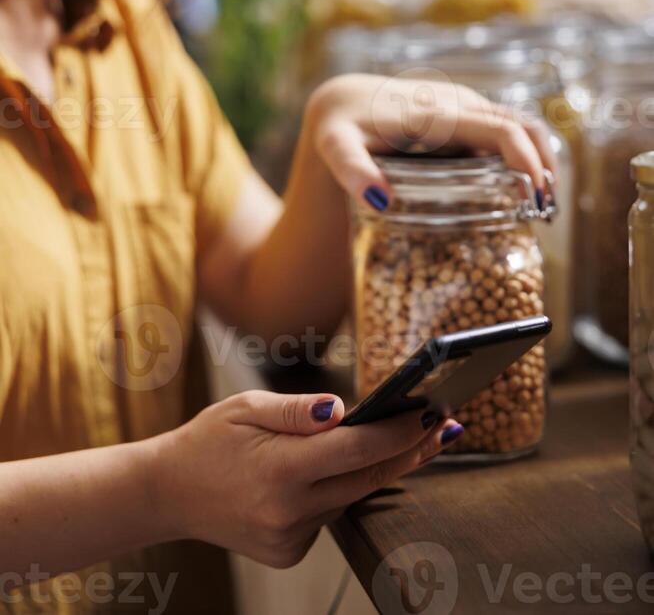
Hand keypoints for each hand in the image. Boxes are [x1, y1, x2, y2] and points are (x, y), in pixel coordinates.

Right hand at [150, 390, 462, 567]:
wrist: (168, 492)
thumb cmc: (208, 439)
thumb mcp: (246, 407)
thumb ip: (298, 411)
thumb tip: (345, 410)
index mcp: (279, 470)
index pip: (357, 449)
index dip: (399, 432)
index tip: (431, 414)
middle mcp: (289, 511)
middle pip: (368, 478)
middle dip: (409, 451)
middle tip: (444, 426)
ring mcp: (290, 538)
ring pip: (350, 497)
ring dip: (375, 468)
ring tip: (408, 437)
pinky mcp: (289, 552)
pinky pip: (329, 514)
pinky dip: (338, 489)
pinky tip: (333, 469)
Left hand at [307, 73, 555, 209]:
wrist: (343, 100)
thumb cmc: (341, 128)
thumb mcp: (336, 148)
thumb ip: (351, 170)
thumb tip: (379, 199)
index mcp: (437, 113)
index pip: (500, 129)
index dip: (526, 160)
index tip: (536, 198)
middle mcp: (459, 103)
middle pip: (522, 124)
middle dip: (544, 164)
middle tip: (548, 211)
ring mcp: (465, 105)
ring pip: (520, 124)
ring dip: (540, 159)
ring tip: (543, 205)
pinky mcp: (466, 113)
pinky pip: (506, 128)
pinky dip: (524, 154)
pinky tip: (521, 189)